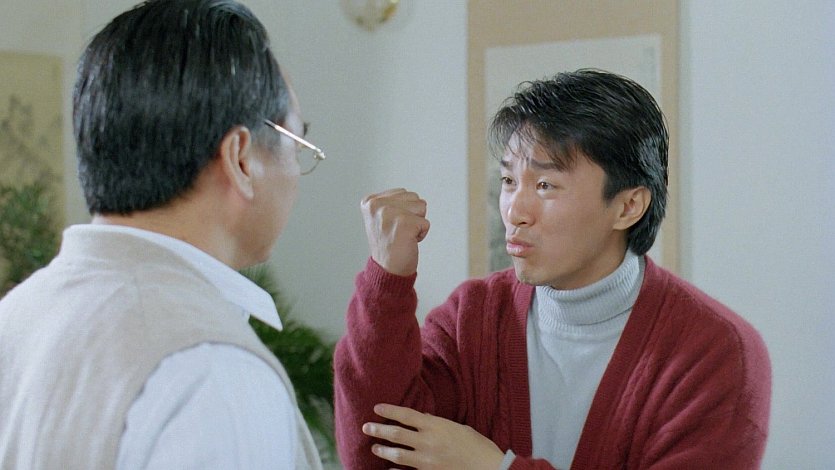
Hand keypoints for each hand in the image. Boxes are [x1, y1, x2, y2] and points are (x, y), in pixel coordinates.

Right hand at [361, 188, 429, 275]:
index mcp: (369, 201)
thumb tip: (414, 197)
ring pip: (421, 207)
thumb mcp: (381, 217)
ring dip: (417, 223)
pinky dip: (421, 234)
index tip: (391, 226)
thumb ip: (392, 202)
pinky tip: (407, 242)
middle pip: (413, 197)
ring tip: (402, 235)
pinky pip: (426, 223)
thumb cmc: (388, 245)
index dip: (403, 210)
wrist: (387, 270)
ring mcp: (389, 213)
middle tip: (398, 232)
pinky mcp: (404, 223)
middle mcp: (376, 205)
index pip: (403, 193)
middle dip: (412, 215)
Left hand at [362, 403, 503, 469]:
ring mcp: (427, 461)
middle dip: (378, 429)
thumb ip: (438, 423)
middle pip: (396, 434)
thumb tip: (423, 417)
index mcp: (436, 426)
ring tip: (374, 447)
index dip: (390, 410)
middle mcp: (428, 442)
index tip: (376, 407)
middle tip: (366, 427)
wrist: (490, 468)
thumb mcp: (459, 428)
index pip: (406, 415)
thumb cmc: (479, 446)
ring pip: (397, 455)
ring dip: (383, 450)